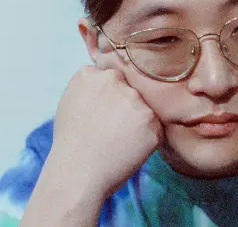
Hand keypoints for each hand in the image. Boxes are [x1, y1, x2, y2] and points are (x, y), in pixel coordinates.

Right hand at [48, 65, 163, 198]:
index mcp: (91, 75)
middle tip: (112, 128)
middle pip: (130, 90)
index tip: (105, 112)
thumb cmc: (70, 143)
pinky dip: (147, 138)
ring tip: (118, 140)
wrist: (77, 174)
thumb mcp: (69, 102)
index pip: (112, 77)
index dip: (111, 96)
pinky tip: (129, 148)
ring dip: (138, 121)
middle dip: (126, 106)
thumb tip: (105, 77)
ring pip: (144, 108)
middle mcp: (114, 81)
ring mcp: (135, 101)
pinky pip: (155, 128)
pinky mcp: (151, 121)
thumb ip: (89, 85)